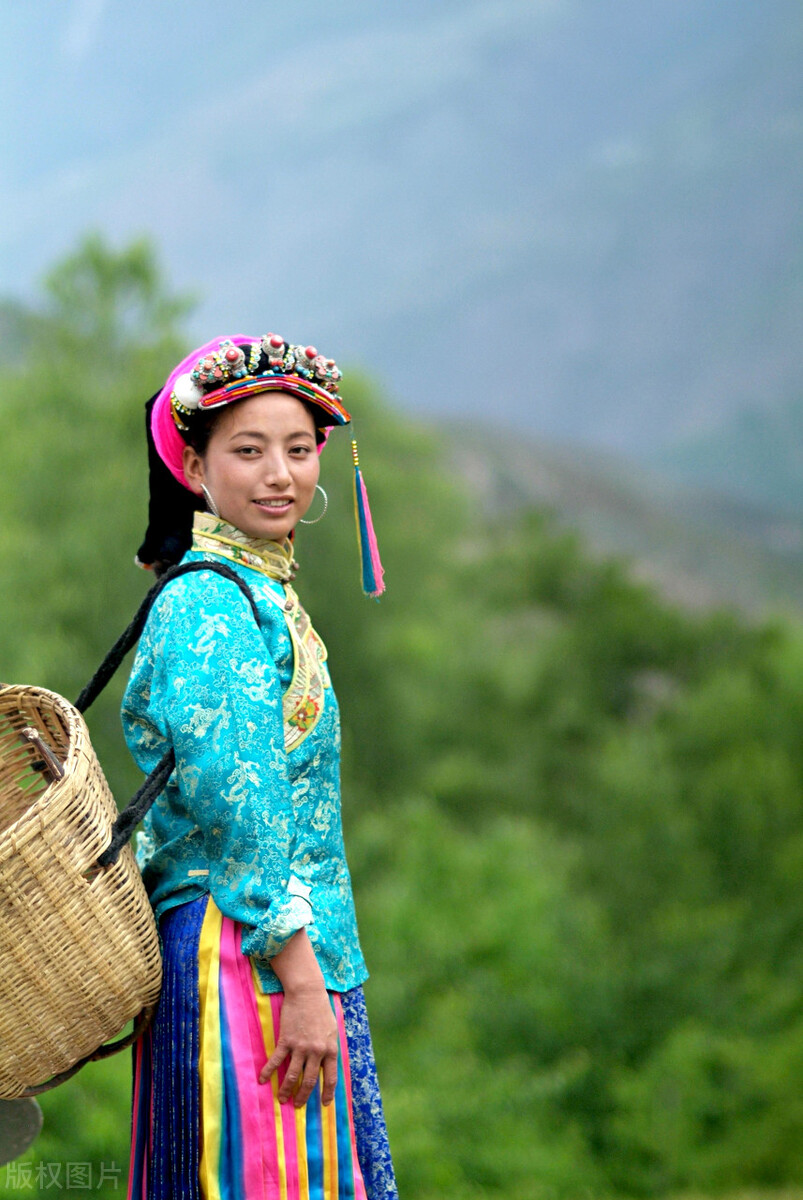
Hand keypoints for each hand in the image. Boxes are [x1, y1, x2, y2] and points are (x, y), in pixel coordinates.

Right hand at [258, 984, 338, 1106]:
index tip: (323, 1104)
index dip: (327, 1093)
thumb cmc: (321, 1009)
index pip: (330, 1077)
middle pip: (310, 1081)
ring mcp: (301, 1047)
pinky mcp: (287, 1040)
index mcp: (330, 1050)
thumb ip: (329, 1047)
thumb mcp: (332, 1030)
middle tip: (297, 1105)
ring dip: (286, 1090)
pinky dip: (268, 1071)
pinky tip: (262, 1080)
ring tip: (282, 1099)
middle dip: (303, 1096)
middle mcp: (316, 1051)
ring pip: (293, 1075)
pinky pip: (276, 1060)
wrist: (307, 992)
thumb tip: (327, 1063)